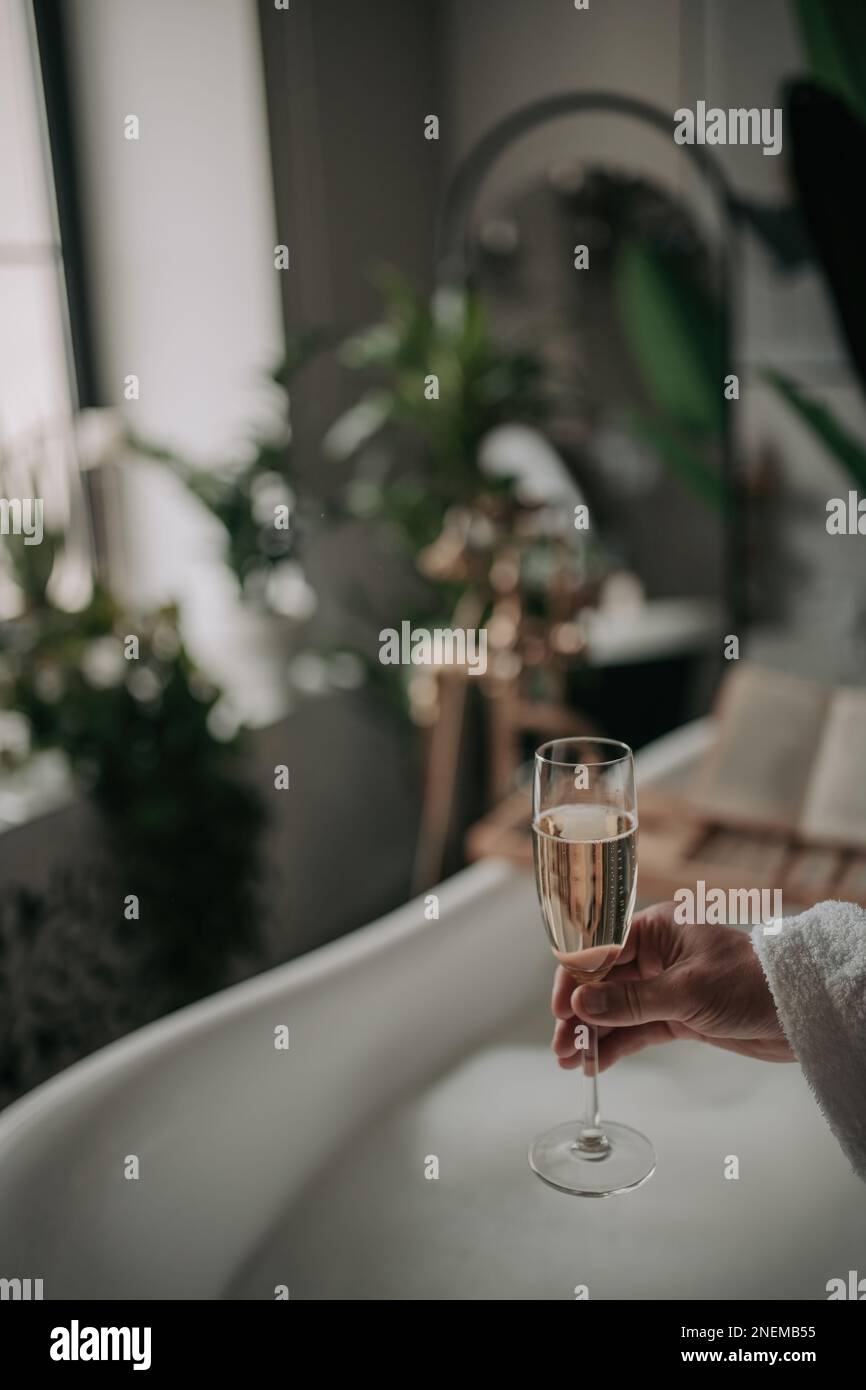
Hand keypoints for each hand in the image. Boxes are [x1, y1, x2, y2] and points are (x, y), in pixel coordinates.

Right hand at [551, 901, 793, 1071]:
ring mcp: (666, 986)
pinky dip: (617, 1045)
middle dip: (580, 1014)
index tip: (560, 1009)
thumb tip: (579, 1005)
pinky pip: (637, 1029)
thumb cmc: (747, 983)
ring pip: (617, 1010)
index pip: (601, 950)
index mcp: (657, 928)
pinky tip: (598, 1064)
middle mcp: (657, 954)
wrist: (798, 1011)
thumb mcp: (685, 991)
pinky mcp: (678, 1015)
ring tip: (571, 1062)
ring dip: (594, 1033)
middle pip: (604, 983)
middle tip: (562, 1047)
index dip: (576, 979)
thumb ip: (630, 1001)